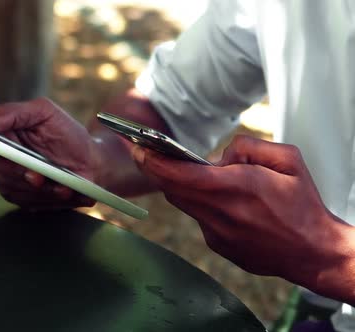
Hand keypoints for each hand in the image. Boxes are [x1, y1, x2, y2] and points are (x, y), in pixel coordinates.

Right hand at [0, 98, 95, 208]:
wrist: (91, 160)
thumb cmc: (68, 134)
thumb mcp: (44, 112)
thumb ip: (12, 113)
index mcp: (2, 137)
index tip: (18, 158)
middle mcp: (2, 160)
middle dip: (21, 176)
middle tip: (40, 176)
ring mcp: (11, 180)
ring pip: (14, 190)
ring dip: (40, 190)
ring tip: (62, 185)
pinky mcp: (24, 198)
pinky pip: (28, 203)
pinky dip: (48, 199)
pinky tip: (64, 191)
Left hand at [132, 135, 345, 287]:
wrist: (314, 252)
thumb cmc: (303, 205)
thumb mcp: (287, 160)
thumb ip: (248, 146)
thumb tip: (219, 156)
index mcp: (235, 188)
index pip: (178, 174)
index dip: (152, 160)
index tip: (137, 148)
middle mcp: (220, 212)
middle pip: (171, 189)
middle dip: (154, 169)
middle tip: (144, 152)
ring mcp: (216, 233)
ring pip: (184, 203)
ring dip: (178, 186)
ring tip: (179, 169)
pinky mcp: (218, 245)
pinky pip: (199, 218)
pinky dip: (200, 205)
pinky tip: (216, 199)